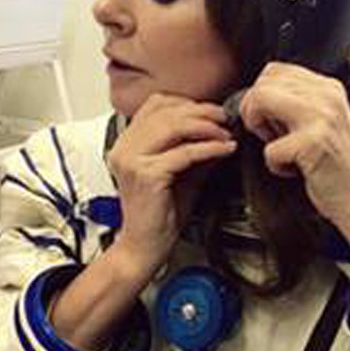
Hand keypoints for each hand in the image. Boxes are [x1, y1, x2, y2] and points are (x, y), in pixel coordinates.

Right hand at [106, 93, 236, 273]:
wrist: (144, 247)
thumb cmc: (159, 216)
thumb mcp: (181, 173)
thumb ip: (194, 149)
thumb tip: (220, 129)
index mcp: (126, 144)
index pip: (154, 104)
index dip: (186, 103)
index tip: (210, 111)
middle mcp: (124, 148)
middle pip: (166, 111)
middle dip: (201, 111)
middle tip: (224, 118)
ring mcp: (132, 160)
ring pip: (174, 126)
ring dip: (206, 126)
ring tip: (225, 133)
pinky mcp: (146, 175)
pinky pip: (184, 153)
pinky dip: (209, 148)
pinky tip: (224, 150)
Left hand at [239, 62, 349, 229]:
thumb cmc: (341, 169)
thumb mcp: (323, 123)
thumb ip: (297, 104)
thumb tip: (257, 97)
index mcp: (328, 88)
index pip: (274, 70)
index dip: (261, 96)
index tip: (271, 121)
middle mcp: (327, 96)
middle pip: (263, 83)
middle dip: (254, 112)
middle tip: (271, 137)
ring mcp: (322, 117)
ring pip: (260, 100)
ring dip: (259, 129)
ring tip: (281, 149)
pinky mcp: (314, 143)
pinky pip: (269, 148)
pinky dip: (275, 166)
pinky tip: (296, 170)